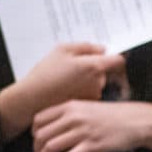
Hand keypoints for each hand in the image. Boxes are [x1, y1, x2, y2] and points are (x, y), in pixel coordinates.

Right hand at [0, 44, 124, 139]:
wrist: (33, 99)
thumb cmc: (46, 73)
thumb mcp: (62, 49)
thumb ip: (87, 47)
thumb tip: (103, 49)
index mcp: (93, 66)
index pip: (118, 60)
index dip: (114, 56)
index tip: (107, 55)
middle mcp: (98, 82)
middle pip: (106, 71)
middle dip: (95, 67)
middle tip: (76, 66)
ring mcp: (94, 95)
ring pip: (97, 82)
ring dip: (88, 79)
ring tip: (68, 78)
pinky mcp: (87, 104)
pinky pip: (90, 92)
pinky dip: (83, 89)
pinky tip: (68, 88)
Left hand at [32, 100, 151, 151]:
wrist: (138, 121)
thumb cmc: (117, 115)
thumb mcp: (89, 107)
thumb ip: (71, 113)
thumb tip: (55, 125)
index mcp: (71, 106)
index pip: (39, 119)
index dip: (33, 132)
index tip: (35, 140)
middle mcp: (74, 118)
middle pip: (41, 134)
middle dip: (35, 148)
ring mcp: (82, 132)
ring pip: (50, 146)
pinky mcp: (92, 147)